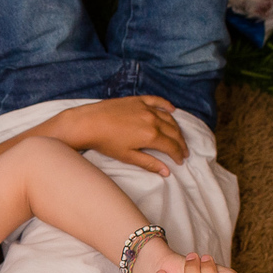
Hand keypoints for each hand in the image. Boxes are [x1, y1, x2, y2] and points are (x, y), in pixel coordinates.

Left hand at [49, 96, 187, 175]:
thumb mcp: (127, 156)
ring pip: (168, 118)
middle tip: (184, 151)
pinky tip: (172, 110)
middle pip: (174, 132)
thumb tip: (167, 172)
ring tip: (178, 136)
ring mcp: (146, 108)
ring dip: (176, 128)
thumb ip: (149, 163)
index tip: (180, 161)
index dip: (178, 154)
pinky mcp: (138, 100)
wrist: (88, 123)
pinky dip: (167, 106)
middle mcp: (152, 119)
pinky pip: (157, 101)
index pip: (171, 146)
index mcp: (151, 135)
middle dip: (180, 143)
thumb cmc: (105, 143)